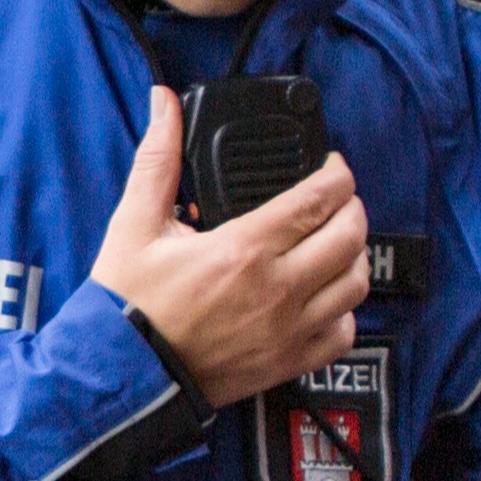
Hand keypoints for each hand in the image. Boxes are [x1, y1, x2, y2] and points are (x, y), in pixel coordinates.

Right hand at [83, 88, 370, 407]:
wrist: (124, 373)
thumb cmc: (128, 303)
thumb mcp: (135, 224)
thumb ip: (159, 160)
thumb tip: (164, 106)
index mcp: (243, 249)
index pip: (319, 199)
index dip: (337, 173)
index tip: (332, 165)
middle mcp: (277, 289)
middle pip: (350, 235)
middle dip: (351, 207)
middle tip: (335, 199)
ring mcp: (288, 330)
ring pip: (356, 282)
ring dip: (353, 255)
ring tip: (333, 243)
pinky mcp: (288, 362)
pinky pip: (343, 333)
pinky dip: (343, 311)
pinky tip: (322, 296)